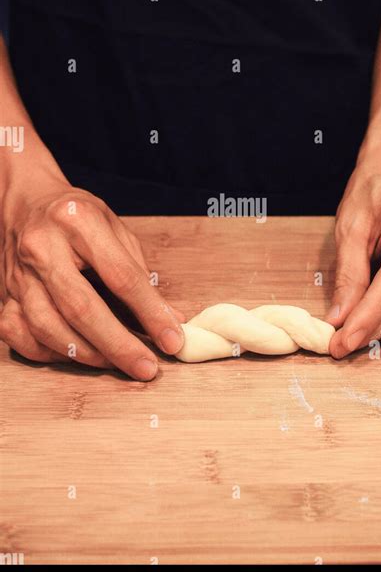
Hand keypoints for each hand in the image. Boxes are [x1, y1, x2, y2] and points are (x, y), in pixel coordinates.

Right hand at [0, 177, 184, 379]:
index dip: (149, 312)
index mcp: (78, 222)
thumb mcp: (115, 229)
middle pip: (81, 307)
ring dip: (88, 354)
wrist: (25, 203)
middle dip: (118, 345)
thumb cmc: (76, 216)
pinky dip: (51, 352)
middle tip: (147, 367)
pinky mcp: (3, 295)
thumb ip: (140, 274)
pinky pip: (20, 336)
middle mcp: (42, 247)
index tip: (172, 339)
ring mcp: (18, 274)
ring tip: (118, 363)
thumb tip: (171, 319)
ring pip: (47, 327)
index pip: (120, 275)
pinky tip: (77, 354)